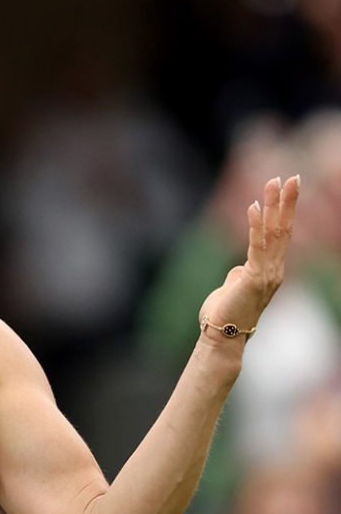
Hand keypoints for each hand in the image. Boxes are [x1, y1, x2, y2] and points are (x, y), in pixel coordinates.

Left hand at [198, 176, 298, 340]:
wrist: (222, 336)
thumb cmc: (224, 314)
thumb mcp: (235, 288)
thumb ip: (240, 274)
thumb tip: (239, 268)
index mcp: (270, 270)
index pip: (280, 235)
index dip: (284, 212)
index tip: (285, 188)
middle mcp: (274, 270)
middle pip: (283, 229)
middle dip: (286, 202)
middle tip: (291, 177)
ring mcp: (267, 274)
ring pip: (273, 233)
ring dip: (274, 206)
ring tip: (274, 182)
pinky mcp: (254, 277)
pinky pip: (256, 246)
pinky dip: (254, 225)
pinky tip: (253, 206)